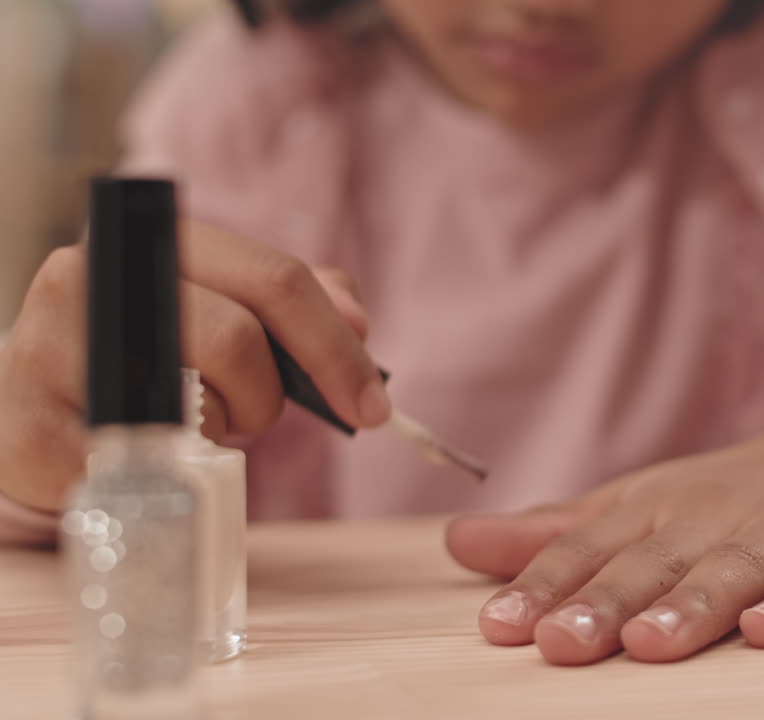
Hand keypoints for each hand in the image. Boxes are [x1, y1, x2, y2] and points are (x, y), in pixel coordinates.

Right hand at [0, 221, 386, 511]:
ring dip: (217, 426)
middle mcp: (93, 272)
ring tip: (185, 421)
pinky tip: (148, 452)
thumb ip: (294, 306)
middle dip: (269, 394)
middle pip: (238, 337)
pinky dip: (169, 466)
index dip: (334, 343)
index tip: (372, 403)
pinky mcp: (31, 421)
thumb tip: (356, 317)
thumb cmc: (151, 365)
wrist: (41, 419)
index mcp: (156, 238)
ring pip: (197, 399)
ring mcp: (51, 342)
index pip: (275, 277)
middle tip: (261, 417)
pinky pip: (147, 458)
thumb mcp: (224, 317)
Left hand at [446, 396, 763, 664]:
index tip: (500, 626)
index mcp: (658, 509)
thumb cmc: (732, 495)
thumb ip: (557, 534)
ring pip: (735, 570)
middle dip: (607, 602)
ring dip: (692, 606)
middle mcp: (716, 516)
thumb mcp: (641, 506)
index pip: (593, 548)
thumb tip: (457, 543)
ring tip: (649, 641)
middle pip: (657, 564)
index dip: (546, 587)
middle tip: (560, 642)